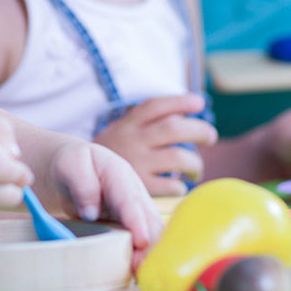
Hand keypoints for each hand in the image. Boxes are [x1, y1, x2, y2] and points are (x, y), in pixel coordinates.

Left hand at [49, 141, 163, 269]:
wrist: (78, 170)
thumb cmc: (75, 165)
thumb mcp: (72, 165)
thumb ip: (82, 183)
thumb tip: (91, 212)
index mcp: (120, 175)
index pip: (130, 200)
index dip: (137, 221)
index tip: (141, 241)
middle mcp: (135, 195)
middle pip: (149, 220)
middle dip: (150, 245)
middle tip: (142, 269)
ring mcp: (137, 211)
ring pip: (151, 234)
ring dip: (150, 255)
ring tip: (142, 276)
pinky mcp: (133, 226)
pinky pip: (144, 242)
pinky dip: (144, 257)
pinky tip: (139, 274)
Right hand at [94, 94, 217, 195]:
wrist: (81, 180)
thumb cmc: (114, 153)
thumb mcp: (123, 130)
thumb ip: (150, 122)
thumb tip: (186, 115)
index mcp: (129, 124)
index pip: (156, 106)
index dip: (180, 102)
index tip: (200, 103)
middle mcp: (133, 141)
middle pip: (174, 128)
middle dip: (199, 131)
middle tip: (210, 137)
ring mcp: (137, 164)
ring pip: (178, 157)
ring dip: (195, 163)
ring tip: (195, 169)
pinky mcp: (139, 188)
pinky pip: (171, 185)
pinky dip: (181, 186)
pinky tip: (179, 186)